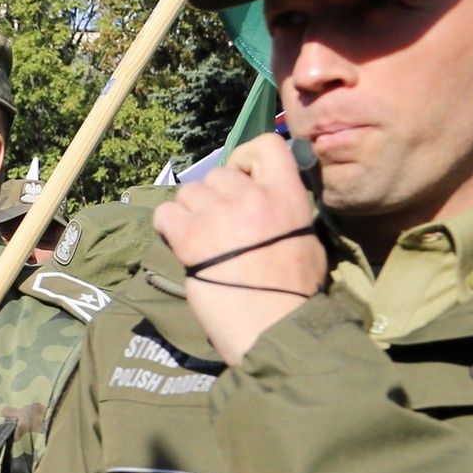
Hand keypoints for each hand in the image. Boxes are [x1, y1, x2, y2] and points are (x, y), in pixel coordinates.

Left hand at [152, 134, 324, 364]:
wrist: (273, 327)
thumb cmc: (295, 292)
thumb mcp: (307, 240)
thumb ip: (284, 210)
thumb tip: (267, 202)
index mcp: (286, 195)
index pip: (266, 145)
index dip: (247, 157)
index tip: (243, 179)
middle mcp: (250, 196)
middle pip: (218, 173)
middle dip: (215, 195)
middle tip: (220, 224)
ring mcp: (217, 214)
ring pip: (189, 192)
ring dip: (192, 211)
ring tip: (202, 238)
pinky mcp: (188, 236)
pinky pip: (165, 213)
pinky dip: (169, 226)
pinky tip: (180, 243)